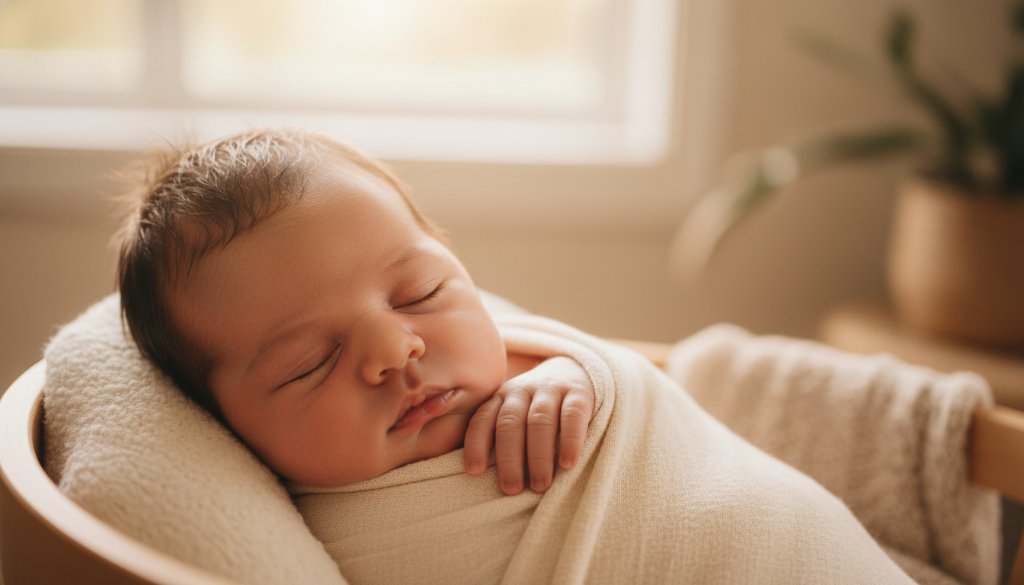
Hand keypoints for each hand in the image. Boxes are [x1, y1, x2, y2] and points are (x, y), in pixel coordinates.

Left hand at [464, 356, 594, 494]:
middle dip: (509, 458)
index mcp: (501, 397)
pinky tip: (567, 464)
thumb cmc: (537, 408)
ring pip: (539, 420)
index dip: (476, 444)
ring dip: (538, 456)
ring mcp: (550, 389)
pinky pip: (572, 415)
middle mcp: (522, 390)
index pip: (483, 419)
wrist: (576, 370)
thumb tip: (478, 476)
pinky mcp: (579, 393)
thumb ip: (498, 435)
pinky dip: (570, 440)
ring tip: (540, 485)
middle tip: (512, 489)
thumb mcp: (515, 413)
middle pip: (510, 423)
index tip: (474, 471)